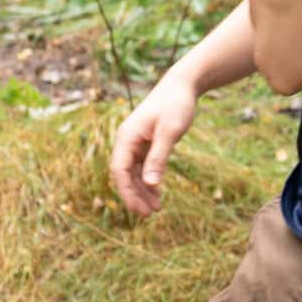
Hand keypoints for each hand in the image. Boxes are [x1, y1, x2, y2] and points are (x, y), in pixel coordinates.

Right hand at [110, 72, 199, 216]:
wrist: (182, 86)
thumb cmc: (176, 105)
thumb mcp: (170, 131)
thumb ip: (159, 157)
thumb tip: (150, 184)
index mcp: (127, 137)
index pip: (119, 170)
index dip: (127, 192)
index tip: (140, 210)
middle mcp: (127, 141)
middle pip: (124, 175)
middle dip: (134, 196)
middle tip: (149, 215)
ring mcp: (135, 142)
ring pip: (133, 173)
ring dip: (142, 191)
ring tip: (156, 209)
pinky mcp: (146, 143)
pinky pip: (142, 167)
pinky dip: (149, 181)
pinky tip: (157, 194)